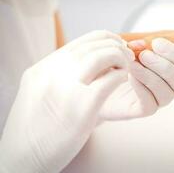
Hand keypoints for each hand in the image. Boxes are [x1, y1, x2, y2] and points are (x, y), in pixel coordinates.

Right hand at [0, 31, 133, 172]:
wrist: (24, 156)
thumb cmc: (37, 126)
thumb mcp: (40, 91)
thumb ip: (59, 73)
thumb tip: (88, 60)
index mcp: (44, 68)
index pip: (82, 41)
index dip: (105, 38)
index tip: (116, 45)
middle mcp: (53, 73)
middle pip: (94, 46)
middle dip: (116, 47)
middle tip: (127, 55)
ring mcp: (67, 88)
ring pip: (102, 56)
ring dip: (120, 59)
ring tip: (127, 67)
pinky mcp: (83, 106)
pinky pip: (111, 80)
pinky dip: (121, 76)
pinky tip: (123, 80)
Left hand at [99, 37, 173, 119]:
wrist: (98, 83)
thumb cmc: (115, 64)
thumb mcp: (127, 50)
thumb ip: (137, 46)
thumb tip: (143, 45)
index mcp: (169, 70)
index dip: (173, 52)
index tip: (156, 43)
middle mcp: (167, 87)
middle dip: (163, 65)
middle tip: (144, 55)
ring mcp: (157, 100)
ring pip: (167, 94)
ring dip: (151, 76)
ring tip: (133, 65)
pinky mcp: (143, 110)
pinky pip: (150, 104)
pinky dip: (142, 89)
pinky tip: (130, 77)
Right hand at [122, 17, 173, 86]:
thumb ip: (163, 43)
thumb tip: (132, 46)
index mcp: (162, 38)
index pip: (129, 41)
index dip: (117, 49)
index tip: (109, 62)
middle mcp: (162, 51)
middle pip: (136, 58)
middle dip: (135, 66)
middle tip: (131, 71)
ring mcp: (169, 65)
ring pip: (149, 73)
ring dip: (151, 77)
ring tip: (147, 77)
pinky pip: (160, 83)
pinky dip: (157, 85)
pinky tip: (153, 87)